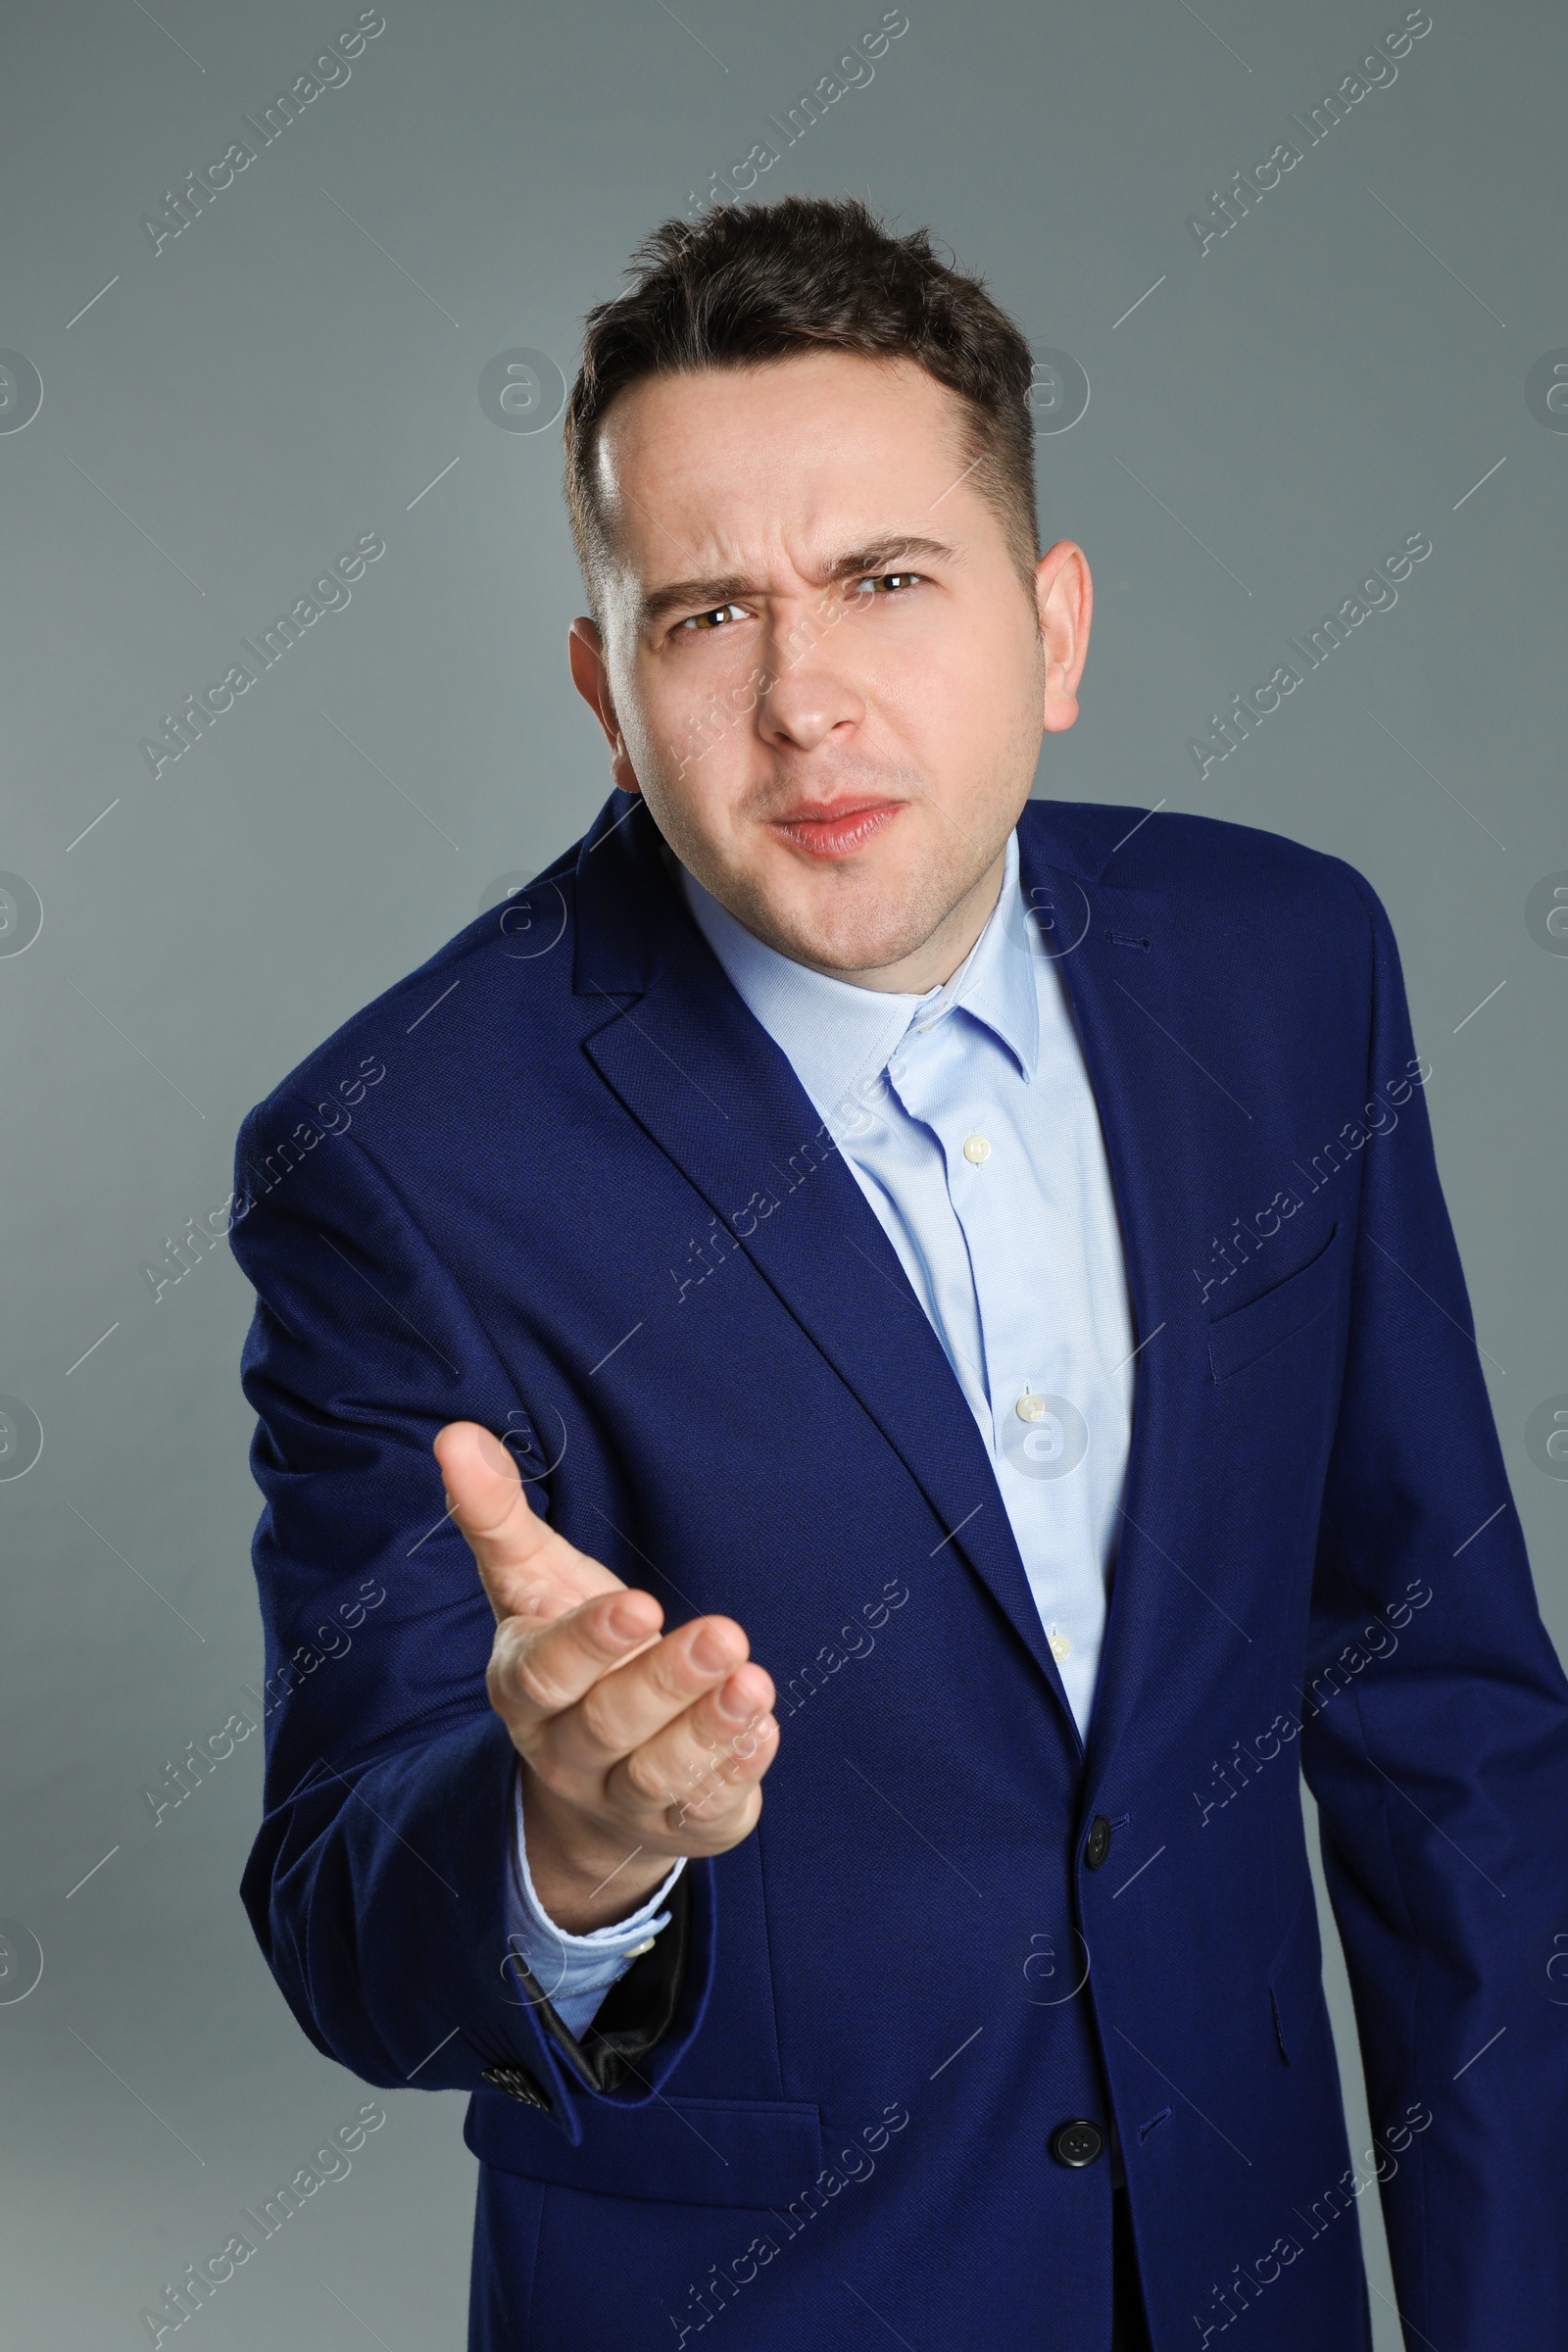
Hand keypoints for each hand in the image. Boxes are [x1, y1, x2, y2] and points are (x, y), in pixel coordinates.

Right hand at [434, 1421, 778, 1932]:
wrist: (595, 1778)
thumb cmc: (570, 1652)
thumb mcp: (533, 1581)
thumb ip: (496, 1515)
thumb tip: (454, 1434)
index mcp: (524, 1686)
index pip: (546, 1671)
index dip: (589, 1643)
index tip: (640, 1602)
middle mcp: (566, 1750)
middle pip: (608, 1722)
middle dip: (665, 1680)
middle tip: (725, 1633)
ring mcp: (622, 1795)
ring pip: (658, 1773)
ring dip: (708, 1729)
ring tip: (754, 1682)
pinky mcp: (682, 1823)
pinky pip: (705, 1807)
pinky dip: (735, 1771)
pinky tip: (762, 1727)